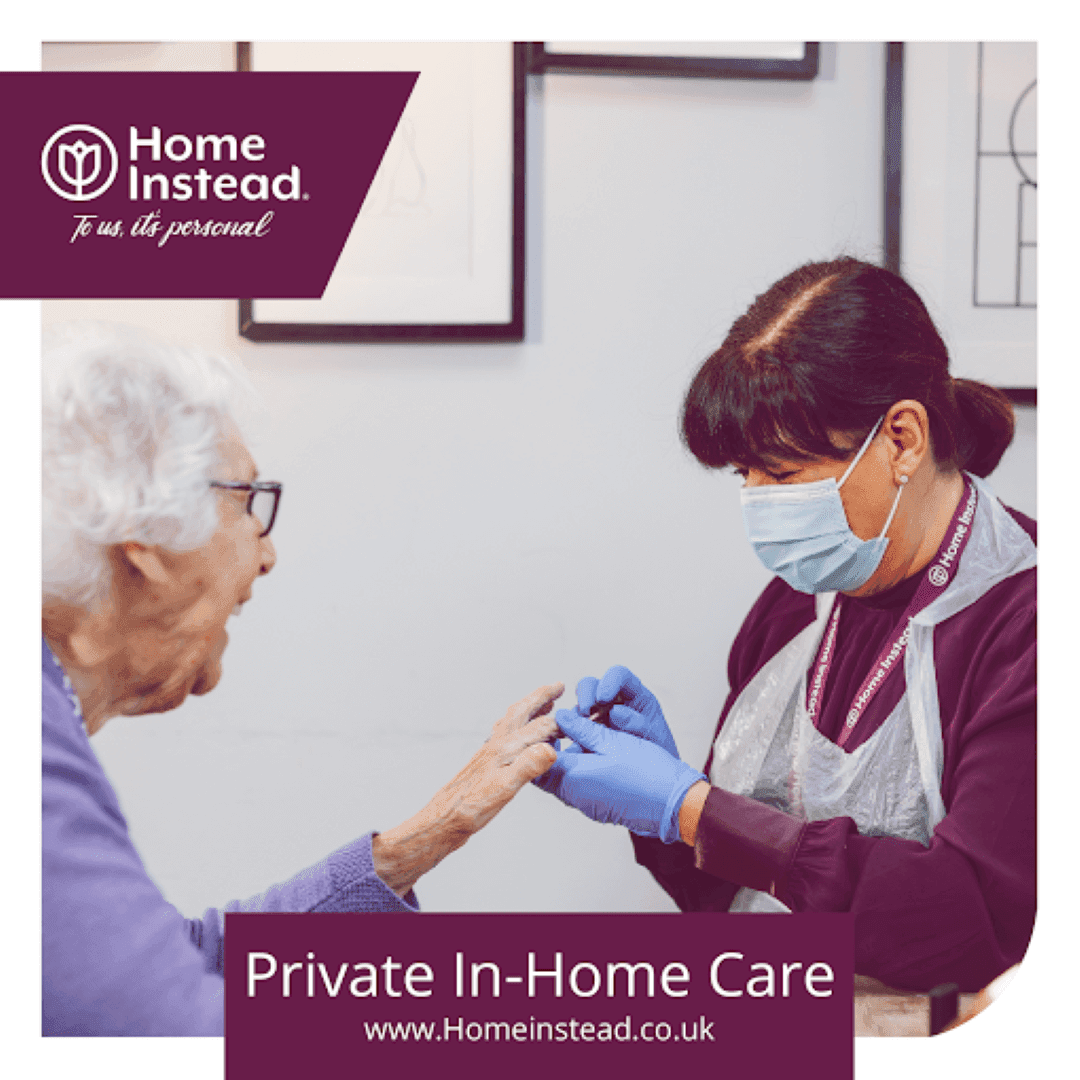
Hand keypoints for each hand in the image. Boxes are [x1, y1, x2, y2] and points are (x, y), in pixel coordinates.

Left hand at [372, 683, 562, 895]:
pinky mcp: (487, 762)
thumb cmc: (471, 808)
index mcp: (505, 749)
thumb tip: (550, 749)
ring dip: (530, 708)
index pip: (539, 728)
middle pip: (522, 712)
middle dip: (541, 697)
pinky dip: (519, 725)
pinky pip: (507, 733)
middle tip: (558, 687)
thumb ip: (527, 767)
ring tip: (546, 703)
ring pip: (513, 721)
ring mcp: (491, 751)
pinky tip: (521, 735)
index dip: (561, 722)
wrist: (445, 821)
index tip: (581, 716)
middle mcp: (497, 744)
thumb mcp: (504, 790)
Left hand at [535, 707, 703, 842]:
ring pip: (560, 778)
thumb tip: (562, 717)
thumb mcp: (613, 742)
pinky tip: (591, 753)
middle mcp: (574, 795)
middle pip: (546, 770)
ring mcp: (585, 804)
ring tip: (578, 735)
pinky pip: (576, 787)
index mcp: (573, 777)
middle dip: (550, 748)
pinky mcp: (597, 807)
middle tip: (562, 726)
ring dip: (565, 757)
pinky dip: (578, 769)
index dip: (539, 739)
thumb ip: (583, 729)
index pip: (539, 759)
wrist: (673, 805)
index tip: (549, 722)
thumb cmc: (647, 772)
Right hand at [575, 665, 677, 756]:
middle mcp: (613, 701)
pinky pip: (571, 726)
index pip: (619, 675)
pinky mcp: (587, 732)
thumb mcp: (654, 738)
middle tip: (585, 713)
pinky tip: (566, 740)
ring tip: (574, 729)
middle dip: (586, 696)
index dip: (609, 681)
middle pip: (592, 685)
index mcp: (634, 695)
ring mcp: (598, 715)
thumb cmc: (660, 754)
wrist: (656, 779)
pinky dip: (566, 731)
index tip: (603, 698)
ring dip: (574, 714)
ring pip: (578, 704)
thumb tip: (615, 712)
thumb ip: (638, 724)